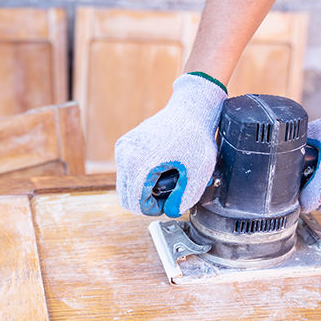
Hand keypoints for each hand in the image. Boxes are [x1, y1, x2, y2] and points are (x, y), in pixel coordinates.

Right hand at [115, 73, 226, 216]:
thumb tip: (172, 211)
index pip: (137, 204)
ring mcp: (123, 148)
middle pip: (126, 198)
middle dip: (148, 202)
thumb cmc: (196, 137)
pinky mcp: (125, 144)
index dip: (156, 210)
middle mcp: (125, 155)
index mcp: (139, 163)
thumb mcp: (198, 173)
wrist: (190, 108)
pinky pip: (127, 173)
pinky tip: (161, 170)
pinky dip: (140, 178)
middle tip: (170, 195)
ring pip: (125, 186)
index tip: (172, 201)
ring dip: (144, 190)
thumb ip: (185, 198)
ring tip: (168, 180)